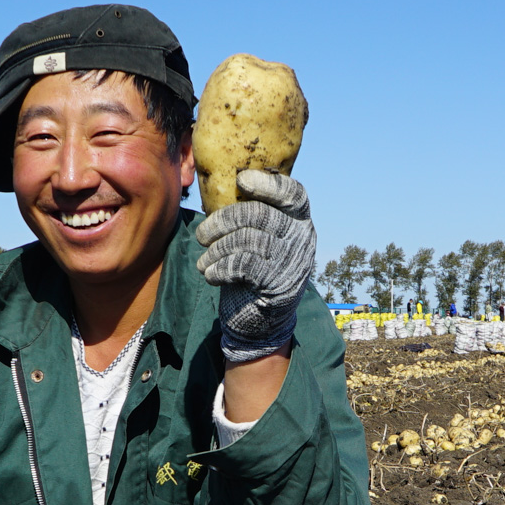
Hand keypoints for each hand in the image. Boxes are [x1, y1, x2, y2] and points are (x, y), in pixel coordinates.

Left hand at [195, 170, 316, 363]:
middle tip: (203, 235)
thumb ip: (250, 216)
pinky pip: (242, 265)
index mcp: (299, 222)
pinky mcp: (278, 285)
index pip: (293, 193)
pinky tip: (210, 275)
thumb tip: (217, 184)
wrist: (261, 323)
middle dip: (222, 221)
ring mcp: (292, 262)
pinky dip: (219, 268)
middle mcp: (301, 239)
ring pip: (246, 239)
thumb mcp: (257, 240)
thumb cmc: (253, 273)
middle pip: (258, 214)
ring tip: (204, 261)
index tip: (242, 181)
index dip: (268, 184)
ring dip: (216, 250)